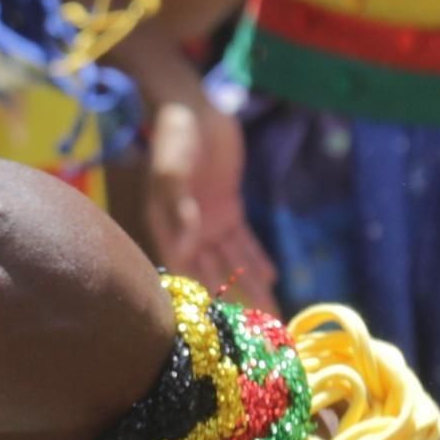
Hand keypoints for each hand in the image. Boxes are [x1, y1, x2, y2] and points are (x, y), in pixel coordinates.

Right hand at [147, 93, 274, 308]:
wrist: (192, 106)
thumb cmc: (175, 136)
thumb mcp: (173, 170)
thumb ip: (179, 208)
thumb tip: (186, 250)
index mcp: (167, 226)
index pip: (184, 270)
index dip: (200, 296)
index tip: (220, 325)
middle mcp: (187, 230)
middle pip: (211, 273)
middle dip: (231, 300)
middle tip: (253, 332)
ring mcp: (208, 220)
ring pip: (231, 261)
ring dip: (249, 285)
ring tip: (270, 312)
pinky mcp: (228, 207)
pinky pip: (243, 240)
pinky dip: (255, 258)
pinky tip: (271, 277)